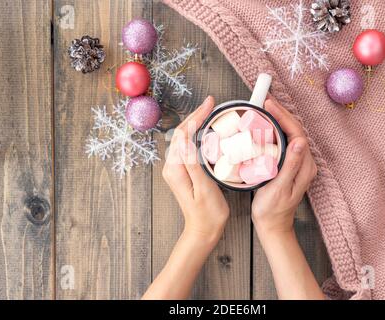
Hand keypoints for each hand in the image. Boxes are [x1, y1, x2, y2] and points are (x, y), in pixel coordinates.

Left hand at [163, 96, 229, 242]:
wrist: (203, 230)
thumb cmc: (207, 213)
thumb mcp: (203, 188)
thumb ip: (193, 163)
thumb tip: (186, 138)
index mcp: (176, 168)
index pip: (183, 134)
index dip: (197, 116)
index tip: (210, 104)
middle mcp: (172, 166)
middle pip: (182, 134)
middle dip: (196, 116)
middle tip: (212, 103)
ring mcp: (177, 169)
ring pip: (184, 139)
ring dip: (196, 123)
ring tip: (211, 113)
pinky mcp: (183, 171)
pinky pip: (188, 147)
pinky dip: (197, 135)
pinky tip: (207, 131)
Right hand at [251, 97, 316, 235]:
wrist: (273, 226)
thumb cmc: (273, 210)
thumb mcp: (280, 188)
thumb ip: (291, 165)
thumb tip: (300, 142)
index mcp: (304, 166)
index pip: (296, 133)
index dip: (283, 116)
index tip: (269, 105)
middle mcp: (305, 163)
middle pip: (295, 130)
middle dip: (281, 113)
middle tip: (265, 100)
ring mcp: (298, 164)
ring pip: (290, 134)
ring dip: (279, 119)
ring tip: (265, 108)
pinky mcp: (290, 166)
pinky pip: (285, 142)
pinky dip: (276, 130)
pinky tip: (266, 126)